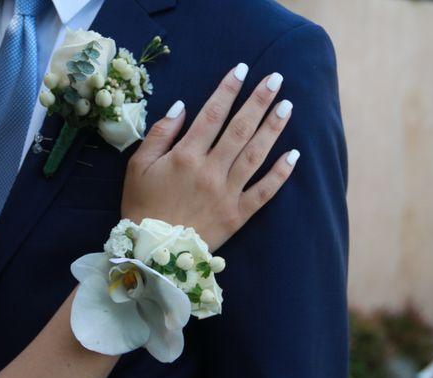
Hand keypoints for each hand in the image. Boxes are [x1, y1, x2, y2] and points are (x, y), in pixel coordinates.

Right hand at [122, 64, 299, 250]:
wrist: (152, 253)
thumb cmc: (142, 206)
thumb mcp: (138, 166)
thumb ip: (160, 134)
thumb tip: (182, 107)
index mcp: (186, 156)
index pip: (212, 115)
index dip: (228, 90)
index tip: (242, 69)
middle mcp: (211, 170)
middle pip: (240, 129)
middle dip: (259, 101)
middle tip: (276, 79)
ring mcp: (227, 193)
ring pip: (256, 155)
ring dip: (274, 128)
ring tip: (287, 106)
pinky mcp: (238, 215)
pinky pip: (264, 192)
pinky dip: (280, 173)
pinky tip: (294, 155)